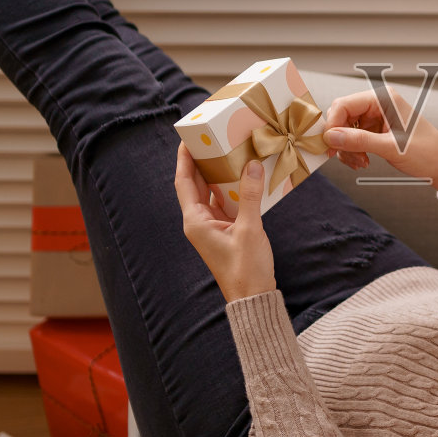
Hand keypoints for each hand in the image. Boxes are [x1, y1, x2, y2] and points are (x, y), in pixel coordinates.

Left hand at [174, 144, 276, 301]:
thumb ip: (250, 195)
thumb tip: (251, 165)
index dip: (184, 159)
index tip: (186, 139)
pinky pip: (225, 204)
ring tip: (229, 153)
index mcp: (195, 221)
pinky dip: (232, 190)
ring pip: (211, 193)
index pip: (183, 182)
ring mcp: (212, 227)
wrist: (253, 298)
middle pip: (195, 185)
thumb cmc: (246, 269)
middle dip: (201, 162)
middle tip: (210, 139)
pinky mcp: (226, 231)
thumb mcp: (250, 229)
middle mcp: (199, 223)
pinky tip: (244, 178)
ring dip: (218, 175)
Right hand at [322, 86, 437, 196]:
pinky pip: (353, 138)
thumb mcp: (392, 148)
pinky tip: (362, 162)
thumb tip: (330, 137)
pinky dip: (353, 151)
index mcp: (383, 99)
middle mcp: (378, 104)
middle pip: (341, 116)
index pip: (344, 105)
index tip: (329, 146)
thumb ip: (359, 141)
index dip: (333, 125)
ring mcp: (376, 117)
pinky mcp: (376, 130)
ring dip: (347, 148)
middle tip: (345, 158)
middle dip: (340, 139)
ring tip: (360, 163)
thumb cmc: (427, 153)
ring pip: (345, 129)